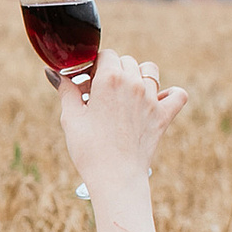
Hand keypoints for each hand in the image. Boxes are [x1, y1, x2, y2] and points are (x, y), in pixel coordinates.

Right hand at [58, 45, 185, 194]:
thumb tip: (53, 72)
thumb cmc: (88, 149)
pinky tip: (157, 101)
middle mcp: (133, 83)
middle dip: (114, 71)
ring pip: (150, 71)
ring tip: (126, 94)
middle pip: (127, 61)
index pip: (105, 55)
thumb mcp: (71, 117)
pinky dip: (170, 94)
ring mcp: (151, 99)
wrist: (114, 177)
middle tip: (102, 93)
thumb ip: (66, 90)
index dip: (95, 66)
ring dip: (138, 77)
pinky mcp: (163, 116)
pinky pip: (178, 95)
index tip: (88, 82)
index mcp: (109, 79)